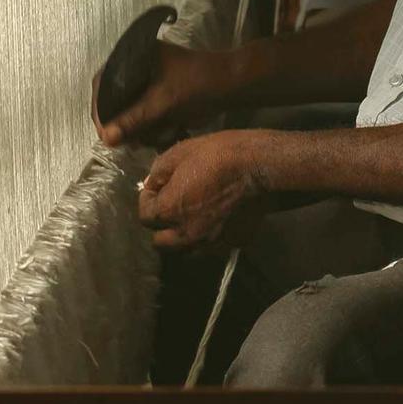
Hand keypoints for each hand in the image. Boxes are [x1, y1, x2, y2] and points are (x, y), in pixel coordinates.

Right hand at [90, 42, 234, 147]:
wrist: (231, 86)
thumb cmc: (197, 84)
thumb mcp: (162, 102)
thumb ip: (133, 119)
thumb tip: (106, 138)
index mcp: (133, 57)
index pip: (102, 83)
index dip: (100, 109)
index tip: (105, 132)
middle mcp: (136, 68)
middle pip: (115, 101)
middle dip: (126, 123)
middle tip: (134, 140)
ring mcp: (148, 84)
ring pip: (130, 113)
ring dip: (141, 128)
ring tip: (159, 133)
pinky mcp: (160, 97)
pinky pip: (145, 117)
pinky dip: (153, 128)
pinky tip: (169, 131)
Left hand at [137, 131, 270, 249]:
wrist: (258, 164)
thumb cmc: (216, 154)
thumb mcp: (178, 153)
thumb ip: (158, 173)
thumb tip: (153, 184)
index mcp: (169, 212)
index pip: (144, 216)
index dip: (149, 199)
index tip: (159, 187)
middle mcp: (186, 235)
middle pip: (161, 242)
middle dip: (162, 225)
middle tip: (173, 206)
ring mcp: (211, 243)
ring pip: (186, 250)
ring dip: (184, 237)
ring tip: (193, 218)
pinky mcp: (233, 244)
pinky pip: (213, 247)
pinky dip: (210, 238)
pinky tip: (216, 220)